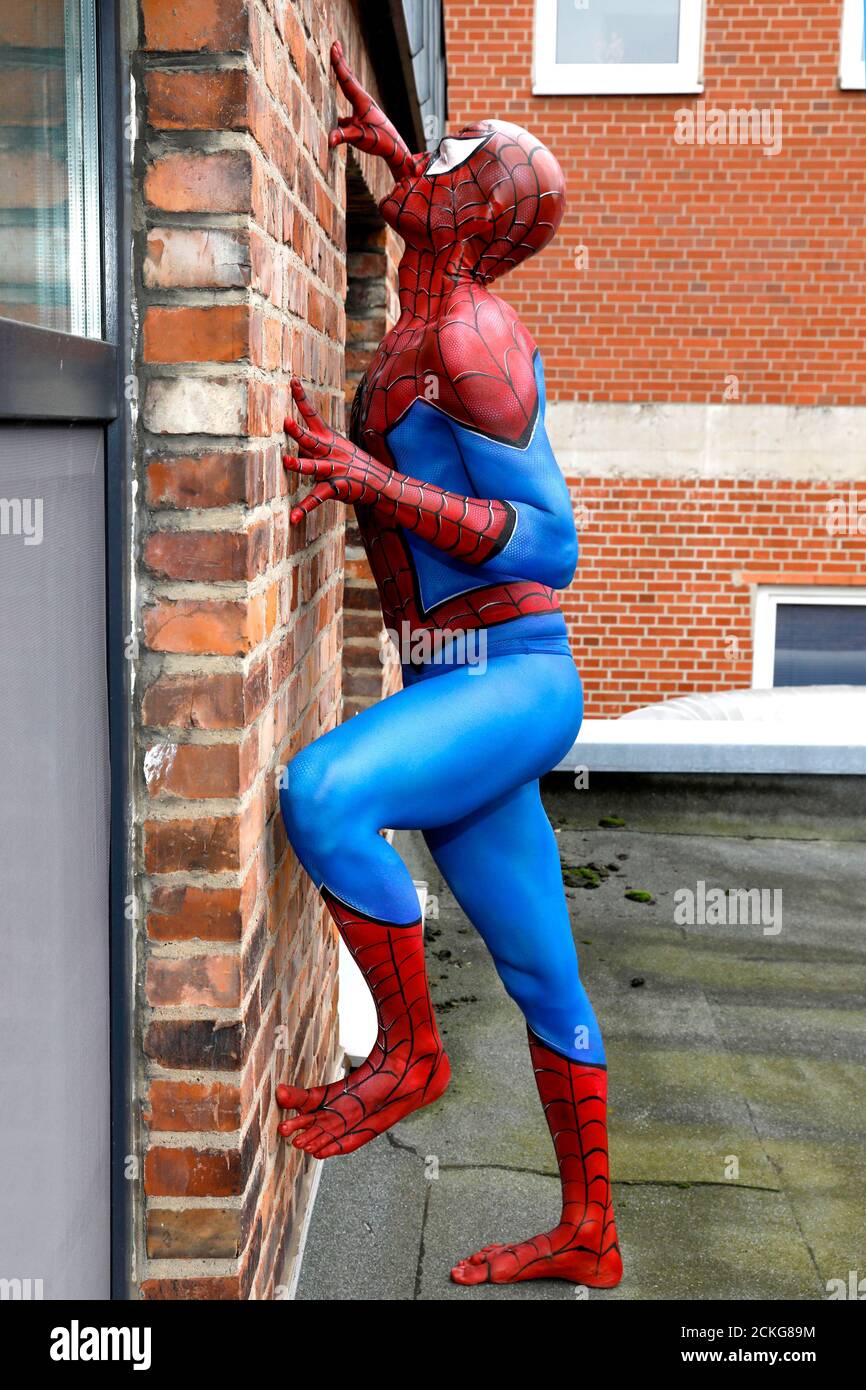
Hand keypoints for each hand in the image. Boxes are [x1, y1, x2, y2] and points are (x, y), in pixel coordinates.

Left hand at [283, 378, 391, 522]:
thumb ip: (314, 451)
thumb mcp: (336, 451)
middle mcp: (331, 452)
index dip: (302, 399)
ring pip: (314, 467)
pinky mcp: (338, 489)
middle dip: (299, 432)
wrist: (381, 483)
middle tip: (286, 422)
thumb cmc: (353, 465)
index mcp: (330, 439)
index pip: (313, 415)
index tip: (292, 380)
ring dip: (300, 465)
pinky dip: (304, 509)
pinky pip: (318, 499)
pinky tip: (293, 518)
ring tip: (286, 461)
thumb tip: (296, 453)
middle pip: (312, 440)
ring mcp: (335, 470)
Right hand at [328, 41, 419, 179]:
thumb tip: (329, 140)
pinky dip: (342, 95)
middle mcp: (362, 100)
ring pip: (349, 87)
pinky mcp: (361, 117)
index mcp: (361, 101)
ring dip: (342, 74)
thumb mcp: (358, 138)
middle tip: (336, 44)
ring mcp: (362, 108)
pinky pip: (349, 101)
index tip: (334, 47)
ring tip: (338, 61)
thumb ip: (342, 136)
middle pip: (349, 77)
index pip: (346, 79)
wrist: (394, 147)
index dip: (338, 63)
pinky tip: (335, 103)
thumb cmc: (378, 139)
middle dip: (341, 62)